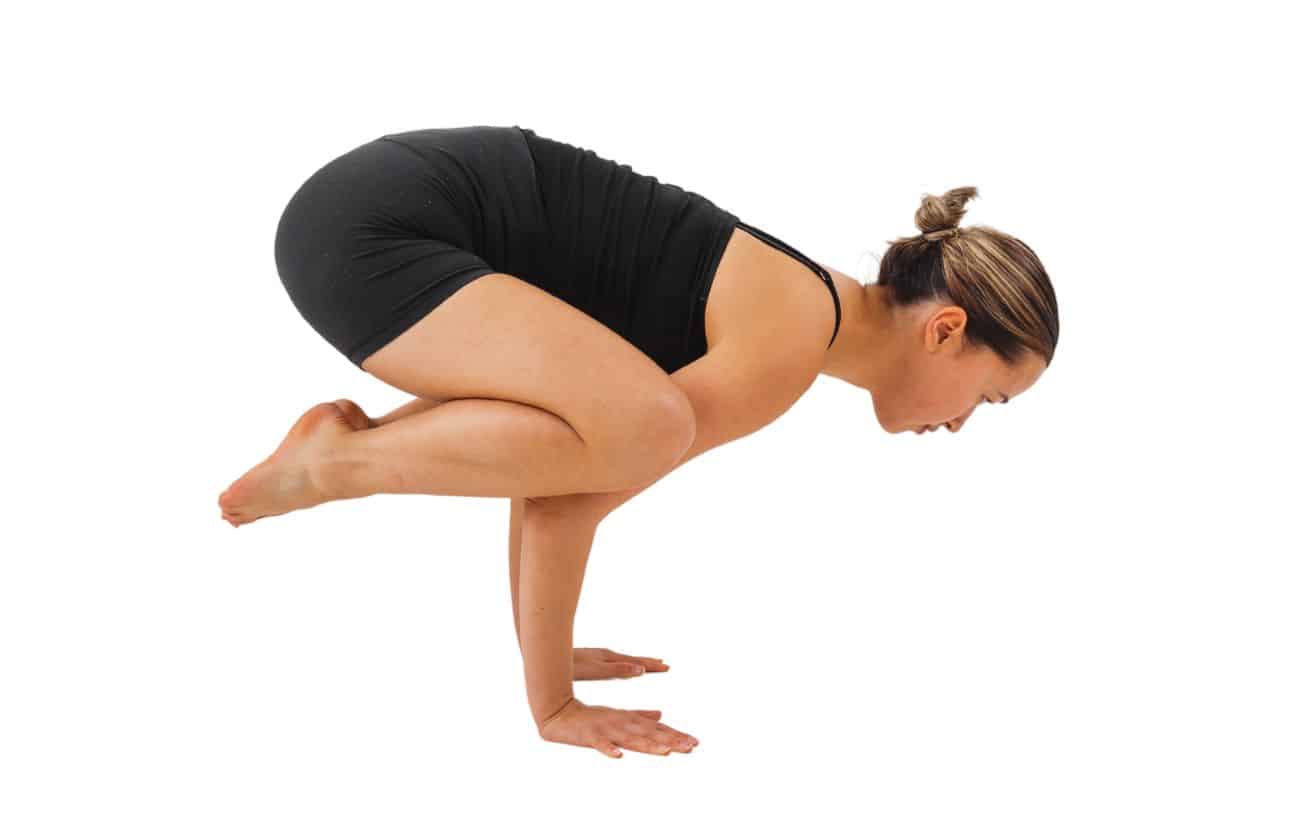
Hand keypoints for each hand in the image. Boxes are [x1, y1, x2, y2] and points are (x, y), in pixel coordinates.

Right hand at [538, 697, 698, 757]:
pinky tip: (619, 756)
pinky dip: (609, 749)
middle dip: (671, 741)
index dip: (676, 735)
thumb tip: (662, 715)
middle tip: (691, 747)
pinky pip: (601, 745)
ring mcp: (607, 730)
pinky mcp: (591, 736)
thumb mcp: (619, 715)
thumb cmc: (592, 717)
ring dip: (649, 745)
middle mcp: (622, 723)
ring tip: (666, 752)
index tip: (695, 742)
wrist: (561, 713)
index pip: (657, 729)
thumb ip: (641, 716)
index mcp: (629, 720)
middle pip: (650, 734)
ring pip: (631, 739)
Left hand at [574, 647, 669, 680]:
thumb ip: (616, 670)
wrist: (545, 655)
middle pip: (632, 659)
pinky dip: (626, 663)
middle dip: (648, 662)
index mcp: (608, 658)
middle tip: (665, 665)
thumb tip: (640, 670)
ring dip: (639, 661)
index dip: (651, 665)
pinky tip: (624, 667)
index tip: (666, 666)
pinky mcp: (591, 659)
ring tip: (651, 664)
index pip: (635, 662)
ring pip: (624, 659)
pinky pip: (615, 661)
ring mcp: (598, 656)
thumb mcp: (594, 670)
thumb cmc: (569, 665)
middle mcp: (605, 655)